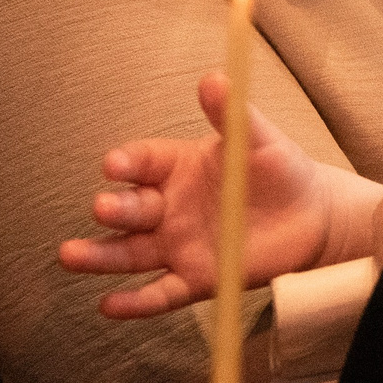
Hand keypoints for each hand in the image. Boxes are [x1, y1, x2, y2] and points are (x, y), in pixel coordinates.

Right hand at [57, 71, 369, 319]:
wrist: (312, 217)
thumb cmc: (280, 171)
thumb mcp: (258, 140)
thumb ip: (232, 115)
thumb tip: (215, 78)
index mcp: (177, 167)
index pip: (143, 162)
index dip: (127, 163)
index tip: (114, 164)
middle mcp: (168, 207)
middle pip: (132, 209)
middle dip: (115, 208)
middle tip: (103, 207)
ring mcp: (177, 244)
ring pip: (130, 253)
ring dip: (99, 255)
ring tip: (70, 255)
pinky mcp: (194, 279)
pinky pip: (160, 293)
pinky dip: (136, 301)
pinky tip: (109, 304)